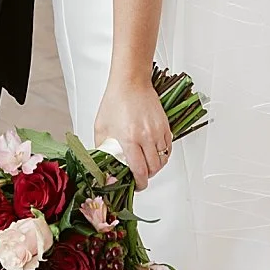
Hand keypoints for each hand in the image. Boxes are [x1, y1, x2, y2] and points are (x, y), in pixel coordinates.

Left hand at [94, 73, 171, 190]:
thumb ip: (103, 148)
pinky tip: (154, 154)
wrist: (130, 83)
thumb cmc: (115, 102)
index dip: (139, 183)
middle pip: (153, 168)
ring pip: (163, 159)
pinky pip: (168, 148)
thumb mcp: (101, 127)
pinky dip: (163, 155)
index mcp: (129, 139)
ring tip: (147, 165)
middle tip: (140, 177)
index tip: (137, 186)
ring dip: (156, 167)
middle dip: (147, 177)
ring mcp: (157, 131)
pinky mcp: (165, 126)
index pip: (139, 170)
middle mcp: (146, 137)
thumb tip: (104, 163)